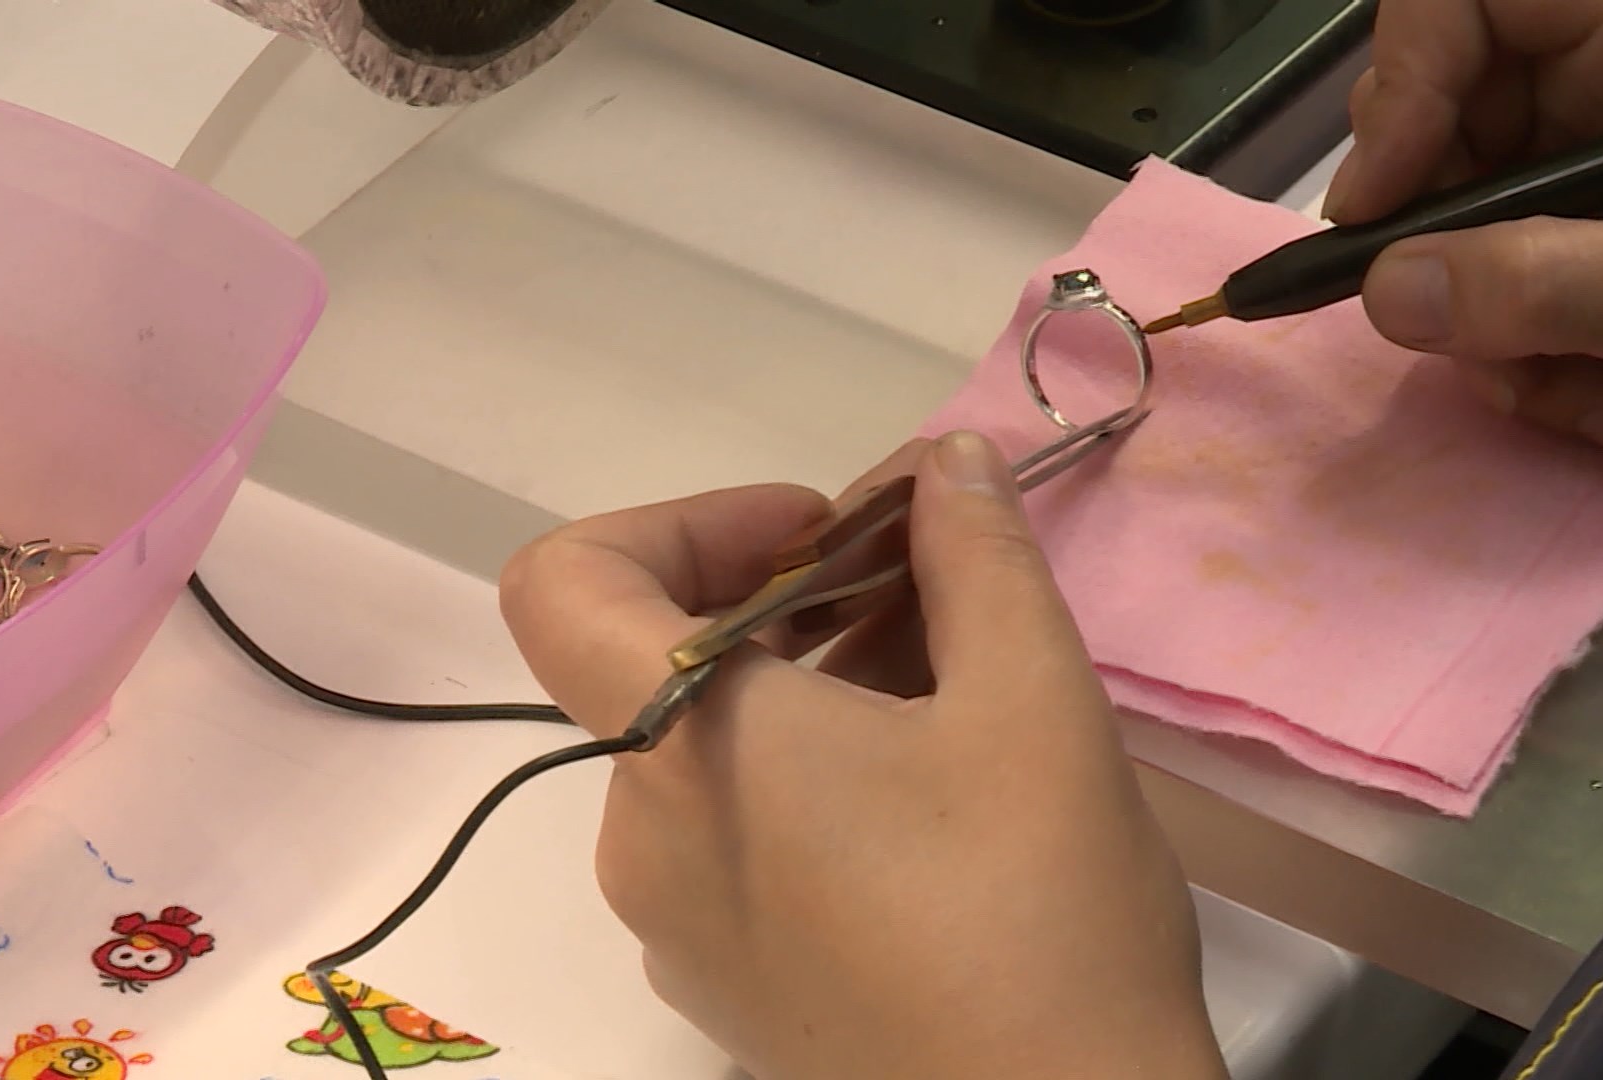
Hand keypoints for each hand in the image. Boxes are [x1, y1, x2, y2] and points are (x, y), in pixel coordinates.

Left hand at [499, 434, 1226, 1079]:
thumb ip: (975, 553)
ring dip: (811, 692)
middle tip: (925, 590)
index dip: (678, 523)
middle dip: (791, 596)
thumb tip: (940, 460)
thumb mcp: (1033, 700)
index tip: (815, 536)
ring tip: (951, 687)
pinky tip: (932, 804)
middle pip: (662, 664)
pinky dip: (805, 785)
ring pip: (710, 754)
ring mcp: (673, 926)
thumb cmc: (1038, 910)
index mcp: (684, 746)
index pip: (564, 583)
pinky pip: (731, 838)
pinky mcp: (724, 988)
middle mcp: (640, 836)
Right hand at [1328, 0, 1602, 462]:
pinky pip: (1515, 313)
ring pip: (1470, 249)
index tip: (1378, 207)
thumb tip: (1381, 291)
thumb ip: (1544, 286)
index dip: (1405, 84)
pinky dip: (1556, 382)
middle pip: (1449, 142)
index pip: (1473, 2)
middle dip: (1460, 266)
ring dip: (1519, 355)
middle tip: (1484, 347)